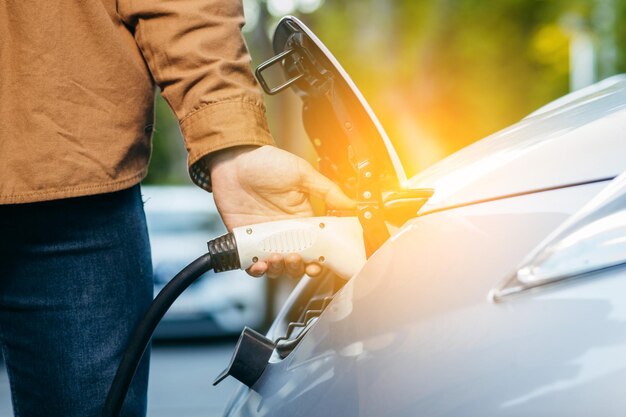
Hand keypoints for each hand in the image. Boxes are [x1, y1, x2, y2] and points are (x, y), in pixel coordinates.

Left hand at [208, 145, 354, 277]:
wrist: (232, 160)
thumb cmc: (266, 162)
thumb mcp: (301, 173)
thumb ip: (327, 190)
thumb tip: (351, 203)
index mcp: (303, 219)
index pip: (317, 246)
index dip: (319, 259)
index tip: (319, 263)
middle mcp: (286, 232)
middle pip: (298, 262)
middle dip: (298, 267)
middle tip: (295, 257)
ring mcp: (266, 238)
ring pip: (277, 267)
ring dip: (279, 269)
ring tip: (276, 258)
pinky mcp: (246, 241)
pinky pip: (252, 264)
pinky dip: (256, 271)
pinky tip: (259, 265)